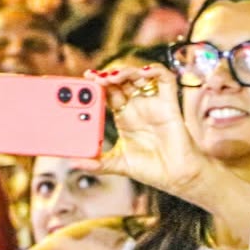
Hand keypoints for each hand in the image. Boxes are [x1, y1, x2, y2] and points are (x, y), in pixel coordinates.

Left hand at [81, 65, 207, 195]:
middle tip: (94, 77)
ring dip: (125, 71)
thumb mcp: (118, 165)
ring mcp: (153, 104)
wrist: (176, 178)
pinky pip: (165, 79)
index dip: (97, 84)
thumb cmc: (152, 170)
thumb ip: (97, 163)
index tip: (85, 80)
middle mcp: (138, 107)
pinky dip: (154, 71)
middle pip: (121, 81)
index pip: (108, 93)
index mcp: (124, 117)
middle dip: (107, 75)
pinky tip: (141, 74)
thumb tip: (74, 163)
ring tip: (111, 77)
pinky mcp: (169, 104)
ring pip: (139, 76)